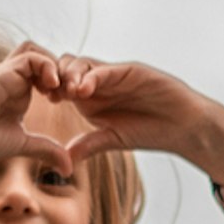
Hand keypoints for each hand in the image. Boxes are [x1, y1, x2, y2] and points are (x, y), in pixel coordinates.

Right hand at [0, 50, 68, 195]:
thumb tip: (69, 168)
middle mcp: (13, 81)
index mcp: (19, 94)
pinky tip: (51, 87)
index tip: (71, 101)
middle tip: (70, 92)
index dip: (62, 82)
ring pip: (35, 51)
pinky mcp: (1, 73)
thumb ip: (47, 150)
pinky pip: (30, 57)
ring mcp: (6, 75)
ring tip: (60, 88)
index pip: (44, 73)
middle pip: (41, 56)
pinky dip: (45, 66)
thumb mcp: (24, 145)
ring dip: (53, 65)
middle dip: (61, 69)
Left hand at [31, 57, 223, 185]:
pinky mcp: (132, 71)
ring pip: (83, 64)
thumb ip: (89, 144)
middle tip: (46, 93)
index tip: (38, 101)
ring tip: (62, 91)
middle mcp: (101, 81)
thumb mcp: (113, 139)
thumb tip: (64, 159)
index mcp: (92, 96)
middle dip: (54, 78)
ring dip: (69, 75)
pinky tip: (82, 89)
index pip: (62, 83)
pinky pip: (107, 69)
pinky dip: (93, 76)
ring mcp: (115, 74)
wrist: (185, 126)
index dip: (48, 89)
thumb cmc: (151, 131)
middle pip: (67, 68)